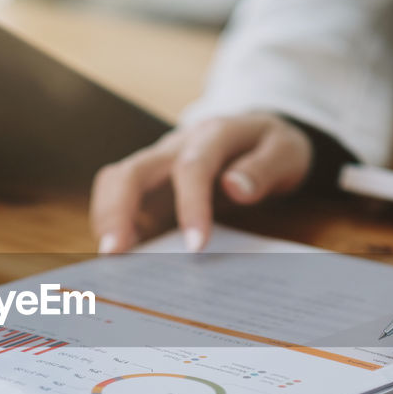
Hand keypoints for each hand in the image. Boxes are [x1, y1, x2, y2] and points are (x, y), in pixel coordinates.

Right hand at [89, 112, 312, 252]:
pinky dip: (113, 228)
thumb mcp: (286, 152)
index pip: (192, 166)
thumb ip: (265, 168)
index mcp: (212, 135)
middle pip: (132, 171)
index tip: (196, 247)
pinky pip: (117, 202)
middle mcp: (174, 147)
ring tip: (111, 259)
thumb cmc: (270, 148)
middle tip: (115, 253)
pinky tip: (121, 259)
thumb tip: (235, 186)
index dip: (191, 205)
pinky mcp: (147, 186)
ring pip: (114, 182)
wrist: (256, 134)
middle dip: (118, 211)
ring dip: (106, 219)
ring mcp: (155, 165)